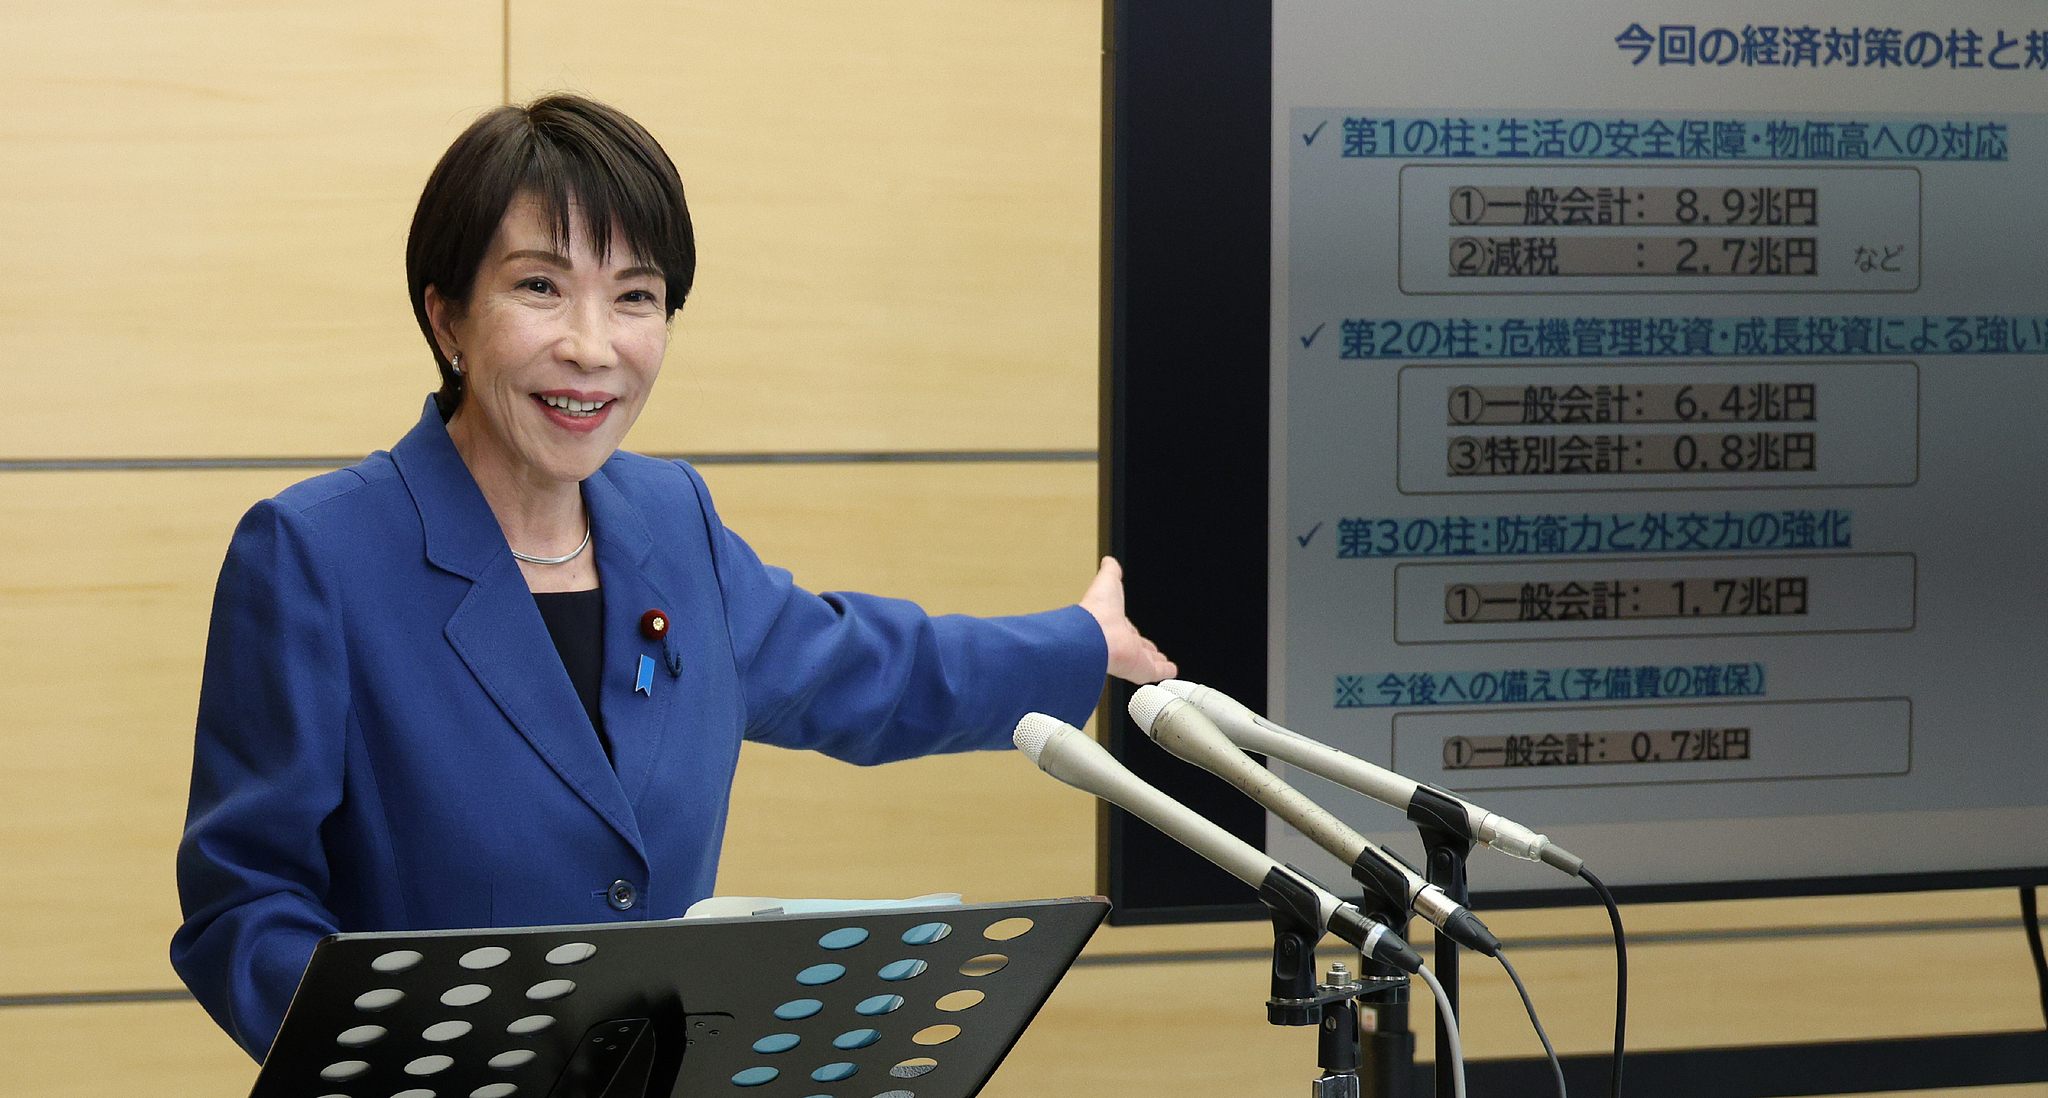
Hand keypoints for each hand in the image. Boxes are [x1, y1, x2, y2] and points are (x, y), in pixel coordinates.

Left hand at [1079, 556, 1177, 683]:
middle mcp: (1123, 642)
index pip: (1128, 629)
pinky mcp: (1141, 669)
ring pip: (1147, 661)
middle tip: (1154, 651)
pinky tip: (1172, 671)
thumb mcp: (1106, 582)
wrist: (1096, 636)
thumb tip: (1109, 561)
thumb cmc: (1098, 611)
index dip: (1134, 632)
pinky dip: (1165, 672)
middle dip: (1145, 649)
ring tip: (1165, 663)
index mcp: (1115, 625)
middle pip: (1138, 647)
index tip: (1138, 633)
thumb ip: (1110, 572)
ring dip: (1156, 662)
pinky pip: (1156, 672)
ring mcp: (1132, 657)